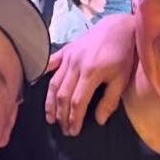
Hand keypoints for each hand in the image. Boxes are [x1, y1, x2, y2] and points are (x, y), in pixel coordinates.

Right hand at [44, 13, 136, 134]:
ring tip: (50, 118)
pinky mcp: (65, 50)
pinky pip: (50, 63)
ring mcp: (68, 57)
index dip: (74, 119)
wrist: (118, 28)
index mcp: (91, 73)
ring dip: (50, 103)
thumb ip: (110, 101)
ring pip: (53, 83)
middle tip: (63, 129)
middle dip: (61, 115)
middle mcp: (75, 65)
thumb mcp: (121, 79)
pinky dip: (42, 75)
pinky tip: (37, 86)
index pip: (77, 102)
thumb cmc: (123, 55)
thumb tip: (99, 120)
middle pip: (62, 95)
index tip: (73, 131)